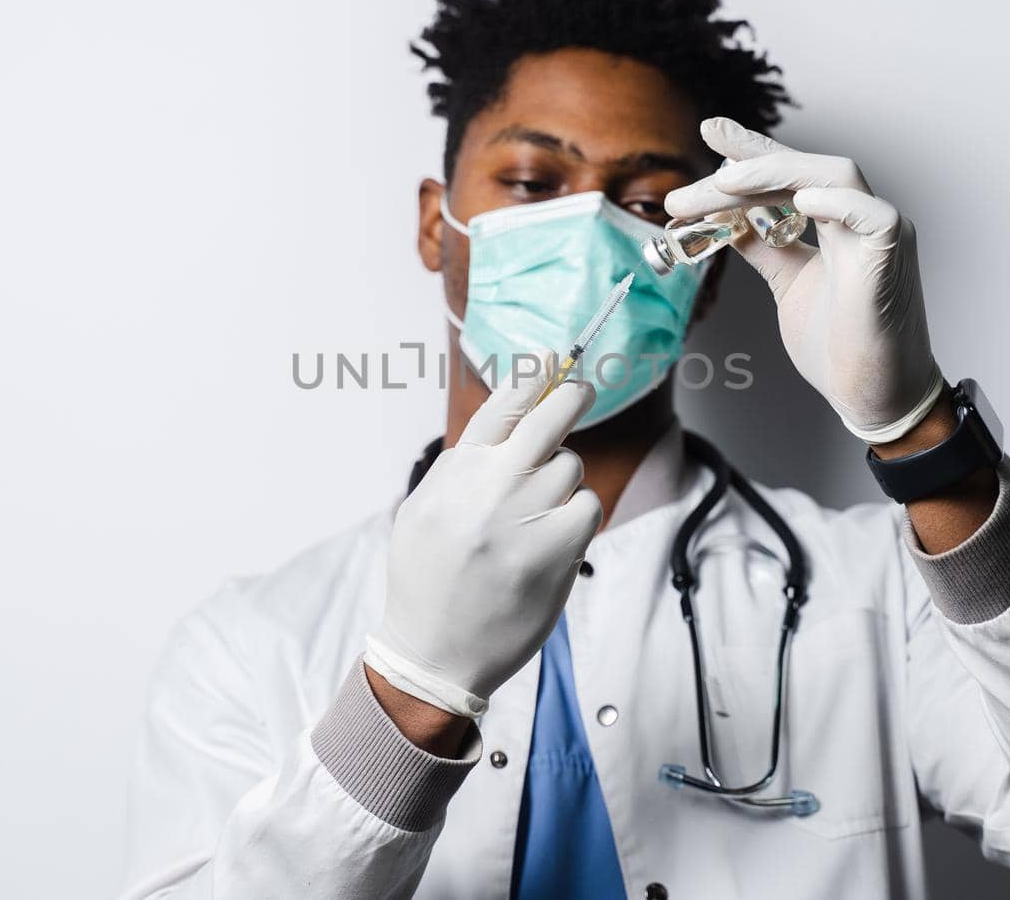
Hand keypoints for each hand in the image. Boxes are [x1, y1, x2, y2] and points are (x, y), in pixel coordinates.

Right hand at [364, 361, 603, 717]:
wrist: (434, 652)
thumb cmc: (427, 580)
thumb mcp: (423, 509)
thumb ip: (461, 465)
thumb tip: (505, 420)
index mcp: (457, 471)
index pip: (504, 401)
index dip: (535, 372)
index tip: (554, 357)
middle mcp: (492, 485)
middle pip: (553, 416)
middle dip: (573, 394)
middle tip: (583, 387)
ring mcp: (527, 517)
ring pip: (570, 467)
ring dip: (563, 481)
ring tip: (534, 517)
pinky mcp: (557, 551)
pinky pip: (586, 508)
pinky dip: (576, 518)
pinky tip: (551, 542)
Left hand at [666, 117, 944, 443]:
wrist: (873, 397)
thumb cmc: (840, 345)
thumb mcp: (788, 284)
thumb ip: (765, 248)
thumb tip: (727, 221)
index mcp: (837, 224)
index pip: (792, 173)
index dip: (754, 149)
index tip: (711, 130)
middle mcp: (861, 220)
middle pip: (806, 168)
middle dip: (749, 163)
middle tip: (696, 176)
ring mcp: (882, 237)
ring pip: (837, 175)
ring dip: (777, 174)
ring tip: (728, 183)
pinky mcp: (894, 261)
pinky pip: (875, 217)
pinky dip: (838, 204)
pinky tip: (800, 202)